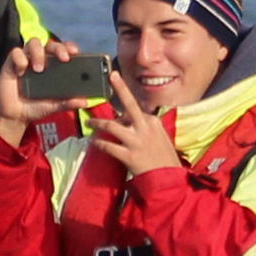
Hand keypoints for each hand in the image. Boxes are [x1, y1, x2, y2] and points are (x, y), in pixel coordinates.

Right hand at [0, 36, 83, 142]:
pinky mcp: (11, 63)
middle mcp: (41, 59)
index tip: (75, 52)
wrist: (15, 116)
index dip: (69, 47)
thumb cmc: (35, 107)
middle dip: (58, 48)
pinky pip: (15, 52)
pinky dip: (20, 59)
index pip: (63, 50)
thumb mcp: (53, 106)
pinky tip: (21, 72)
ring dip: (38, 53)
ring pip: (33, 43)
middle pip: (51, 44)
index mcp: (53, 66)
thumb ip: (67, 103)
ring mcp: (26, 59)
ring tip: (39, 69)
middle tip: (63, 58)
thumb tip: (85, 102)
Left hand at [82, 65, 181, 182]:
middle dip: (121, 88)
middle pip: (130, 104)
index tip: (117, 106)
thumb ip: (145, 127)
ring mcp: (136, 141)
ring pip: (112, 126)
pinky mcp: (128, 155)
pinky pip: (108, 146)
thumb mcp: (159, 138)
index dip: (124, 110)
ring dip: (97, 123)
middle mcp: (145, 128)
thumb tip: (128, 120)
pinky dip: (98, 143)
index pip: (136, 110)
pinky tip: (92, 141)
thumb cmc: (163, 159)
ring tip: (88, 122)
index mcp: (153, 122)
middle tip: (112, 76)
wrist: (167, 179)